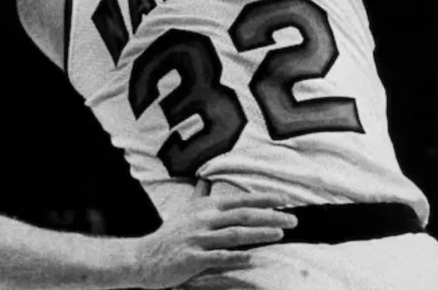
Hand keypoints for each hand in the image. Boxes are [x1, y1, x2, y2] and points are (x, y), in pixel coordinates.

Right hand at [131, 180, 296, 288]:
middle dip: (270, 216)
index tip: (284, 199)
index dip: (263, 199)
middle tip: (293, 219)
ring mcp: (198, 238)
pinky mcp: (193, 258)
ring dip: (259, 233)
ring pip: (234, 234)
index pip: (239, 200)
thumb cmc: (169, 234)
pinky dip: (236, 256)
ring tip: (280, 234)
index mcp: (205, 207)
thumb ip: (199, 196)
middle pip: (242, 215)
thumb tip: (206, 180)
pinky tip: (252, 257)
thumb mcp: (184, 211)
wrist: (144, 256)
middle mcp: (203, 220)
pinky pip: (218, 257)